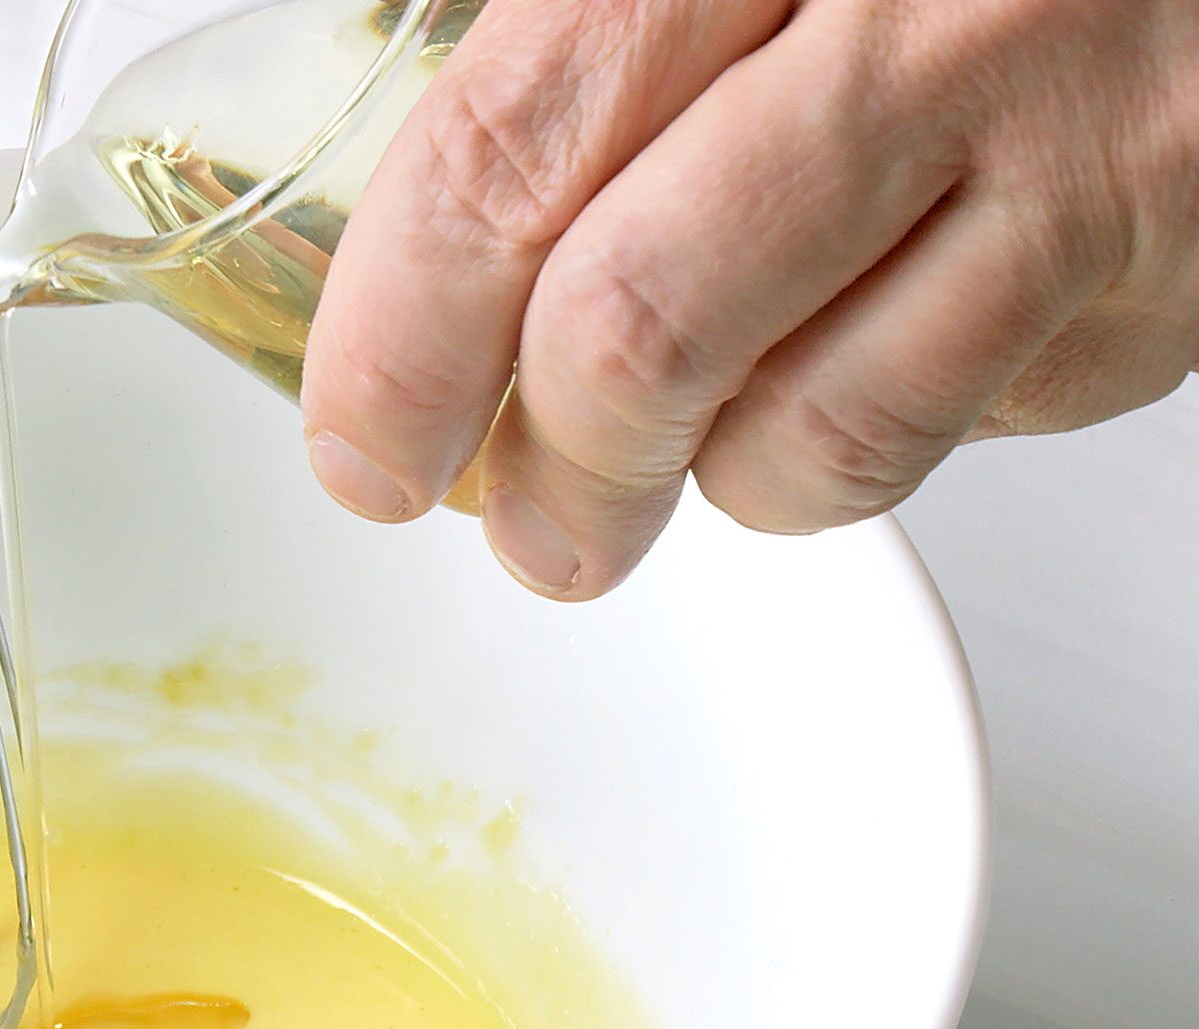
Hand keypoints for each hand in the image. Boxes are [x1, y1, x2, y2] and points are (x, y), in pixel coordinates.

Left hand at [299, 0, 1198, 599]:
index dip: (404, 327)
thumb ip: (581, 73)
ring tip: (673, 463)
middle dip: (544, 466)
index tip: (366, 439)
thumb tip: (409, 280)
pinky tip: (831, 377)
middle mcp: (924, 10)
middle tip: (521, 521)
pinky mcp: (1159, 271)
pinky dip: (838, 454)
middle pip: (633, 318)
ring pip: (794, 431)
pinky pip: (935, 436)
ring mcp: (1065, 141)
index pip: (509, 143)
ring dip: (697, 486)